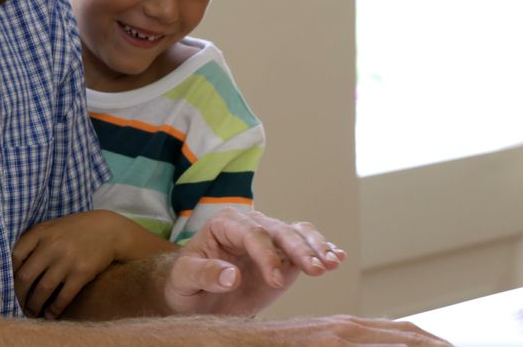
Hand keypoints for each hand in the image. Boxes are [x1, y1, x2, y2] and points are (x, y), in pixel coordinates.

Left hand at [13, 210, 143, 318]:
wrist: (108, 230)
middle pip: (26, 277)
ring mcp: (67, 260)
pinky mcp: (82, 273)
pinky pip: (63, 296)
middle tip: (19, 305)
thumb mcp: (53, 227)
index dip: (9, 273)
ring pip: (42, 290)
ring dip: (34, 305)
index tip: (10, 284)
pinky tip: (51, 314)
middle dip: (19, 296)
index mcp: (41, 232)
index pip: (15, 256)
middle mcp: (52, 245)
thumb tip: (14, 268)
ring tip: (32, 312)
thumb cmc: (76, 229)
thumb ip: (34, 241)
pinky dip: (55, 308)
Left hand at [163, 208, 347, 316]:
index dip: (266, 255)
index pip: (252, 234)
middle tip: (315, 270)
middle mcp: (251, 225)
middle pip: (280, 231)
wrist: (197, 298)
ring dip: (316, 247)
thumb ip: (205, 274)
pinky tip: (337, 258)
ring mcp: (270, 239)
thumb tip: (232, 276)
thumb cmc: (186, 285)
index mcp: (225, 224)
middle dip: (299, 249)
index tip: (276, 280)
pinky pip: (306, 246)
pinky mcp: (284, 255)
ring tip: (331, 263)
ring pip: (298, 233)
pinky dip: (323, 250)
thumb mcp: (185, 280)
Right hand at [216, 315, 450, 345]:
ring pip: (394, 339)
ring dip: (421, 345)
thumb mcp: (316, 346)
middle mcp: (344, 328)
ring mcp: (335, 336)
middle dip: (436, 344)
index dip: (430, 342)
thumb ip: (343, 346)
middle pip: (406, 334)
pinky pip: (365, 345)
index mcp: (344, 330)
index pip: (400, 333)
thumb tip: (377, 346)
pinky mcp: (325, 343)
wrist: (227, 342)